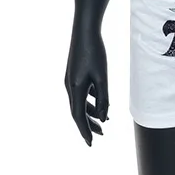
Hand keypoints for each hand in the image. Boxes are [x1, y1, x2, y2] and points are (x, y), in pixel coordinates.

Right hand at [64, 27, 109, 145]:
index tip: (91, 144)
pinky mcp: (73, 74)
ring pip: (79, 102)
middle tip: (99, 136)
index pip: (78, 116)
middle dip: (88, 125)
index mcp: (76, 89)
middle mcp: (69, 86)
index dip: (85, 131)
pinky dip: (89, 101)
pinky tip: (98, 103)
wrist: (84, 30)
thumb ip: (103, 98)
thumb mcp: (102, 77)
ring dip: (89, 113)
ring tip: (102, 122)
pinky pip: (80, 93)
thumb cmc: (95, 52)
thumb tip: (105, 118)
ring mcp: (70, 80)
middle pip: (77, 112)